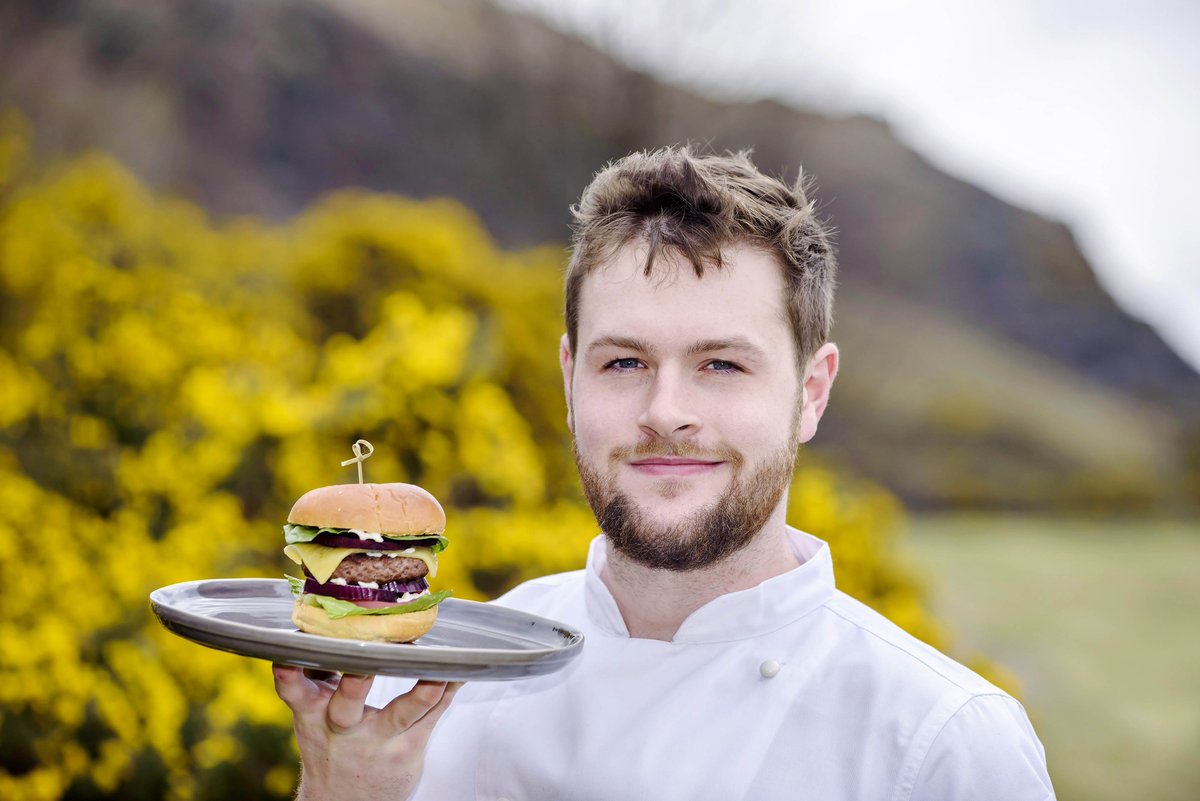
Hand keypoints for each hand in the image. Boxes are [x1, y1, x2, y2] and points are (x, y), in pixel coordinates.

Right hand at [273, 665, 461, 800]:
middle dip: (355, 682)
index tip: (289, 656)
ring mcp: (379, 740)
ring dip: (424, 689)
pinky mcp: (408, 749)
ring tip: (440, 667)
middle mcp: (343, 727)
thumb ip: (316, 674)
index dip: (289, 674)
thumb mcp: (312, 714)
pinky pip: (434, 715)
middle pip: (348, 704)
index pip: (294, 691)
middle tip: (366, 657)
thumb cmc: (330, 743)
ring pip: (404, 712)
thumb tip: (318, 623)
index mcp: (312, 712)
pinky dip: (448, 690)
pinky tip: (462, 671)